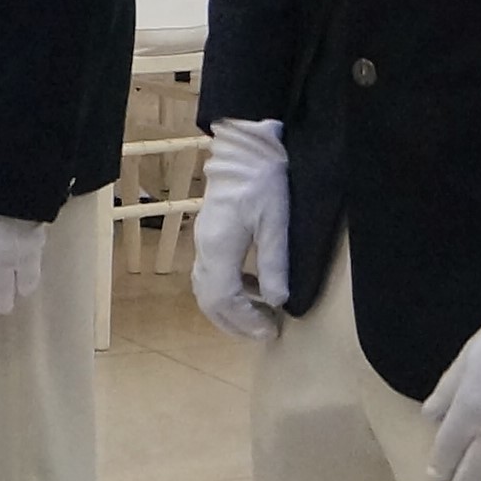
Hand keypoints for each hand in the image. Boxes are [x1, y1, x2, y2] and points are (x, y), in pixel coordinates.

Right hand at [190, 115, 293, 341]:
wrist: (244, 147)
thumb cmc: (263, 180)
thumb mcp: (276, 222)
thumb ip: (275, 263)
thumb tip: (278, 302)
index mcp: (219, 247)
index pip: (224, 299)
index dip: (245, 321)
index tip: (270, 330)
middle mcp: (204, 249)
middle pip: (208, 300)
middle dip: (235, 323)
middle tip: (264, 333)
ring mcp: (203, 242)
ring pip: (206, 289)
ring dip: (229, 310)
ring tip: (258, 318)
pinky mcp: (208, 235)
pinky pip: (211, 275)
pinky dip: (228, 292)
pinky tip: (253, 290)